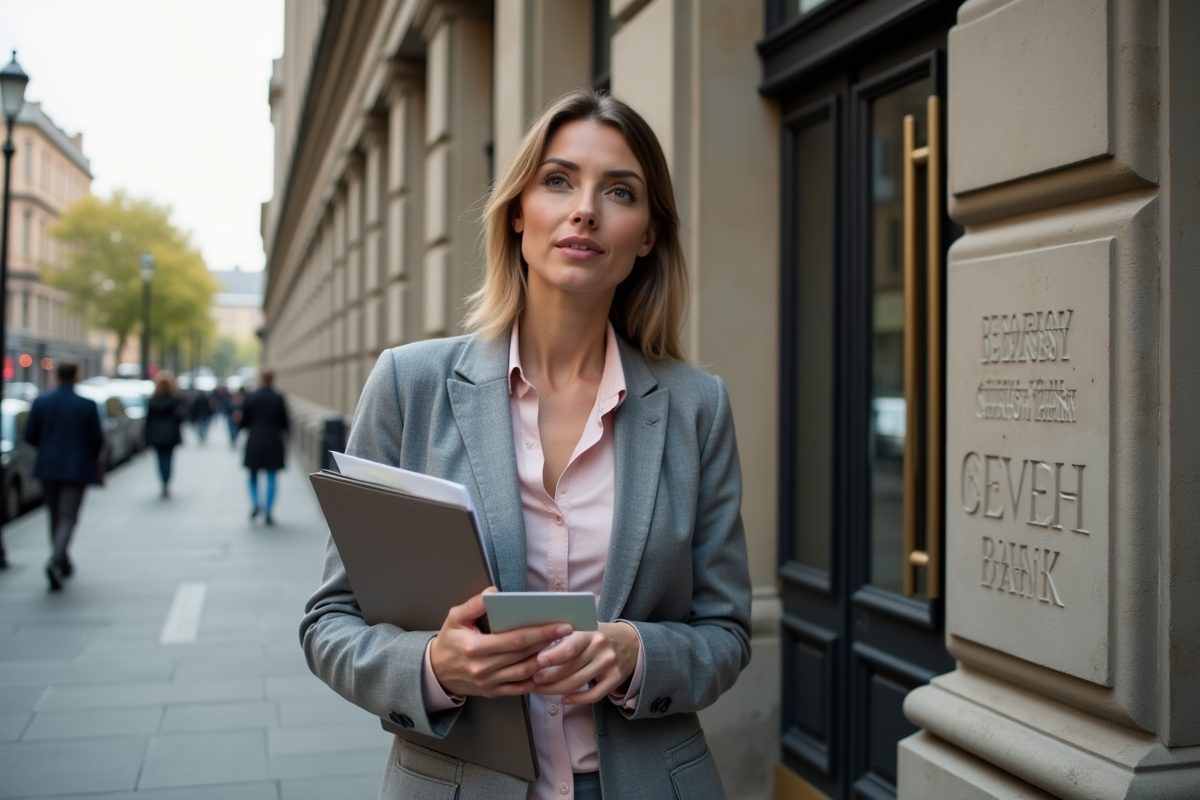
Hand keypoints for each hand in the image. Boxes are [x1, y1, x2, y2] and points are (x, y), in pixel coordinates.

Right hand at [429, 587, 572, 697]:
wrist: (436, 671)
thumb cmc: (449, 641)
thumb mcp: (454, 618)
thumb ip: (473, 604)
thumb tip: (493, 592)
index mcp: (475, 648)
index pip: (515, 639)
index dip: (541, 632)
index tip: (561, 624)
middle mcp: (483, 668)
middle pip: (524, 655)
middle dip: (548, 642)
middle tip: (567, 630)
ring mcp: (489, 683)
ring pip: (525, 673)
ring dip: (545, 660)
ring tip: (561, 646)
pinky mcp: (493, 692)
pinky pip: (520, 688)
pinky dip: (536, 679)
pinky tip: (547, 667)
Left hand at [531, 621, 638, 704]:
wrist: (630, 641)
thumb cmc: (598, 635)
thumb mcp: (584, 627)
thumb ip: (564, 635)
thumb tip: (532, 646)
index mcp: (590, 632)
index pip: (570, 648)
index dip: (552, 657)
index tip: (536, 663)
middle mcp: (601, 648)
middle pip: (570, 668)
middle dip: (548, 677)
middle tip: (532, 680)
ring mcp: (609, 664)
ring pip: (578, 682)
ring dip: (556, 689)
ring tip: (541, 690)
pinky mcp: (615, 679)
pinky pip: (594, 695)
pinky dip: (577, 699)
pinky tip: (564, 699)